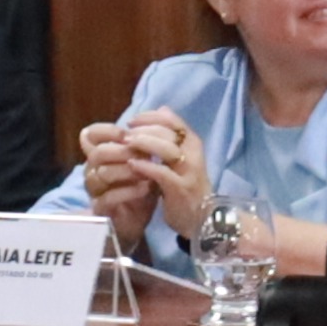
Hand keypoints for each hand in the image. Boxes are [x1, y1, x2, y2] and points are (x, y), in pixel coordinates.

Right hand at [76, 121, 158, 240]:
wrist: (139, 219)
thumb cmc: (141, 187)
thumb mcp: (147, 162)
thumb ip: (149, 139)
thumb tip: (163, 110)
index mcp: (100, 155)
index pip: (90, 135)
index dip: (107, 131)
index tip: (128, 133)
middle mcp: (92, 170)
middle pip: (97, 153)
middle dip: (122, 151)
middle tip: (143, 154)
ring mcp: (95, 190)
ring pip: (102, 174)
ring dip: (128, 171)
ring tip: (149, 172)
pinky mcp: (101, 209)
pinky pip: (109, 197)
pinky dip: (129, 191)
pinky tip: (147, 188)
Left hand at [122, 110, 209, 237]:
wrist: (201, 217)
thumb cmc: (186, 185)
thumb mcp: (182, 157)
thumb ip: (172, 135)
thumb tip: (162, 109)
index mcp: (192, 143)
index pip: (172, 120)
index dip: (150, 117)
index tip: (132, 122)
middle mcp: (193, 153)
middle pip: (168, 131)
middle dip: (143, 129)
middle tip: (125, 134)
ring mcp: (188, 171)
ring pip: (166, 148)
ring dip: (144, 143)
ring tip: (126, 144)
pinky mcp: (180, 188)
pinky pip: (161, 172)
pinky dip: (145, 167)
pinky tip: (131, 165)